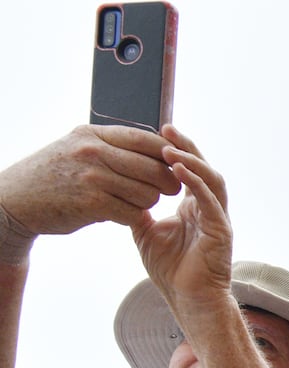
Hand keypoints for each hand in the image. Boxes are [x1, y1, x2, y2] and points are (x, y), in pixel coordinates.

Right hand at [0, 125, 178, 236]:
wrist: (17, 199)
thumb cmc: (57, 175)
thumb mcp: (80, 147)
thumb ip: (114, 146)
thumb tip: (162, 147)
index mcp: (94, 134)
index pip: (147, 139)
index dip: (169, 155)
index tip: (176, 166)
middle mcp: (94, 152)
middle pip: (155, 169)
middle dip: (167, 183)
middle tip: (166, 191)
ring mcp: (92, 177)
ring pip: (148, 194)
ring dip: (148, 203)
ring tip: (134, 202)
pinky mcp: (92, 204)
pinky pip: (134, 213)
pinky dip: (134, 217)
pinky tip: (123, 215)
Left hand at [129, 125, 233, 319]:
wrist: (188, 300)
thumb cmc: (172, 272)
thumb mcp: (146, 233)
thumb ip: (139, 211)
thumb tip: (121, 191)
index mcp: (195, 209)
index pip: (189, 171)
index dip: (175, 151)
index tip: (156, 133)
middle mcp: (210, 209)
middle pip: (203, 167)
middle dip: (185, 147)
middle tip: (165, 128)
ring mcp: (218, 219)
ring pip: (212, 179)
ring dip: (191, 161)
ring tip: (169, 148)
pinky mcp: (221, 231)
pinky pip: (211, 200)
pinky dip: (195, 182)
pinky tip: (178, 170)